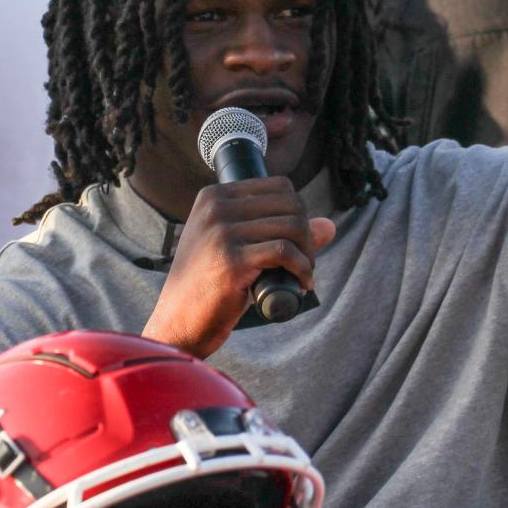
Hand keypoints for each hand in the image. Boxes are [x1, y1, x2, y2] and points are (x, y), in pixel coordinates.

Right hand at [142, 178, 335, 357]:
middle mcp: (216, 208)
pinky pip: (285, 253)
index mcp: (213, 196)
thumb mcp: (238, 248)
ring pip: (292, 227)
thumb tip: (329, 225)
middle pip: (291, 205)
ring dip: (308, 255)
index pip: (280, 186)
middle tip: (304, 262)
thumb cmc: (209, 285)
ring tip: (302, 274)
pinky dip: (302, 269)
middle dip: (307, 235)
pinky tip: (301, 283)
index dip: (299, 213)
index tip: (298, 241)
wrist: (178, 321)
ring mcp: (222, 232)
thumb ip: (277, 231)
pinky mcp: (231, 260)